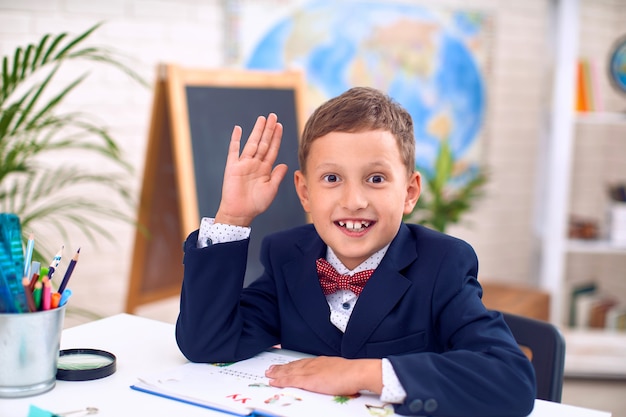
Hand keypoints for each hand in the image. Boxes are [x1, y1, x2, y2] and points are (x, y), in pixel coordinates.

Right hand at [215, 113, 287, 226]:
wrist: (240, 213)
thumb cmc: (256, 204)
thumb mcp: (271, 190)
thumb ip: (277, 176)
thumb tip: (285, 164)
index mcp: (265, 169)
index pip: (272, 150)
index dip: (276, 138)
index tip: (280, 126)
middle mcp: (255, 164)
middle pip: (263, 143)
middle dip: (268, 130)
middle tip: (273, 116)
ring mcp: (244, 164)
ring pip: (252, 144)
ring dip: (257, 131)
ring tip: (262, 119)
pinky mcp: (233, 167)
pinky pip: (234, 151)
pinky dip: (235, 140)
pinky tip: (238, 129)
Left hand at [265, 356, 382, 395]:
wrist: (356, 372)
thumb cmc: (352, 373)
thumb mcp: (339, 369)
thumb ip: (332, 372)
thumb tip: (331, 376)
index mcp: (321, 362)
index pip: (303, 363)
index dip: (292, 365)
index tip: (285, 366)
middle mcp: (313, 364)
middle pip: (293, 366)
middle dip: (281, 368)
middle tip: (270, 369)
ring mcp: (310, 371)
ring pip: (289, 371)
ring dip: (278, 373)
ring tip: (269, 374)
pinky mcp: (309, 380)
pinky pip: (291, 380)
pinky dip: (281, 380)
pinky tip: (274, 382)